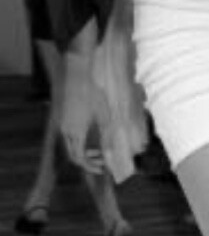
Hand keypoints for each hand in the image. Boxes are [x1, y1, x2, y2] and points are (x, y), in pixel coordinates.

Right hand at [61, 53, 111, 174]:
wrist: (78, 67)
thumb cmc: (93, 89)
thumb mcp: (105, 113)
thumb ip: (109, 134)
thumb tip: (116, 151)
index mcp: (76, 132)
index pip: (79, 159)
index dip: (91, 166)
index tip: (103, 168)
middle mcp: (66, 129)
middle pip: (73, 153)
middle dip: (89, 160)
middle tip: (103, 160)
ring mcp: (63, 120)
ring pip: (71, 143)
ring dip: (84, 149)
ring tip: (99, 148)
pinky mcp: (64, 113)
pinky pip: (70, 133)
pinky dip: (80, 139)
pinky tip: (93, 132)